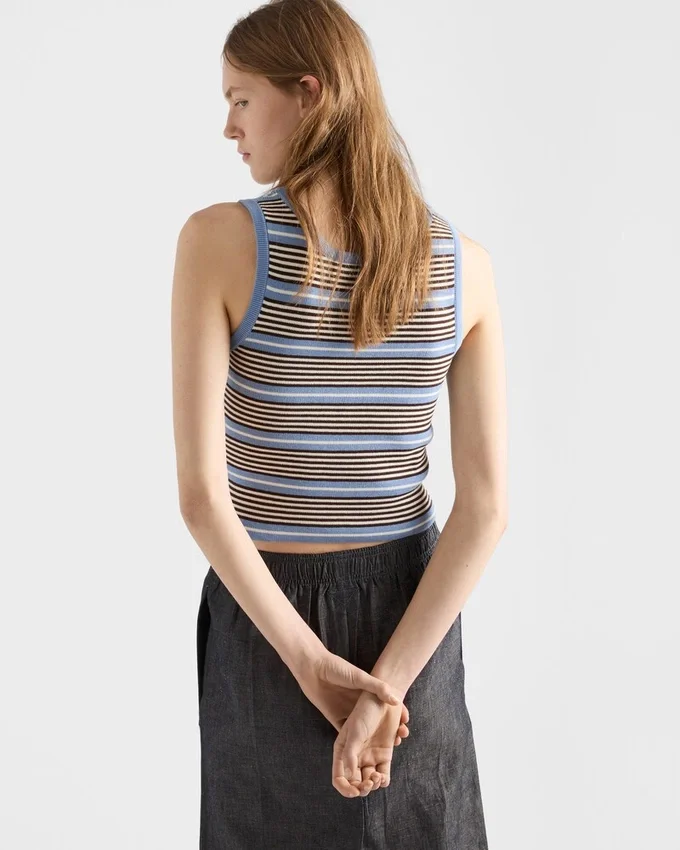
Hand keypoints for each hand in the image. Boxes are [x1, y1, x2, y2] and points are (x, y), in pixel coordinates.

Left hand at [293, 650, 409, 740]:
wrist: (314, 670)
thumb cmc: (338, 669)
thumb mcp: (360, 677)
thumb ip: (378, 687)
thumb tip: (396, 700)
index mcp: (367, 694)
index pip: (386, 707)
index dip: (397, 715)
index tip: (406, 722)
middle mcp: (359, 706)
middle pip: (378, 722)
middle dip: (390, 731)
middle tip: (400, 737)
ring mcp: (349, 714)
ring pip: (365, 733)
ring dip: (375, 742)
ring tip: (388, 748)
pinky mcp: (337, 721)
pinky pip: (349, 738)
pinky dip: (357, 747)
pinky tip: (367, 754)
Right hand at [332, 689, 409, 797]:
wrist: (385, 699)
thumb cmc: (366, 711)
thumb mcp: (356, 731)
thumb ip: (351, 753)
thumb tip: (349, 776)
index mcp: (343, 750)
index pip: (339, 777)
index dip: (345, 788)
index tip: (355, 791)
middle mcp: (355, 756)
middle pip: (355, 782)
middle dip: (362, 788)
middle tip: (370, 782)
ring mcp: (370, 756)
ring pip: (369, 781)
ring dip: (373, 784)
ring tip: (378, 776)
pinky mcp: (384, 755)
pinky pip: (383, 775)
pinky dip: (384, 780)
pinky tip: (384, 776)